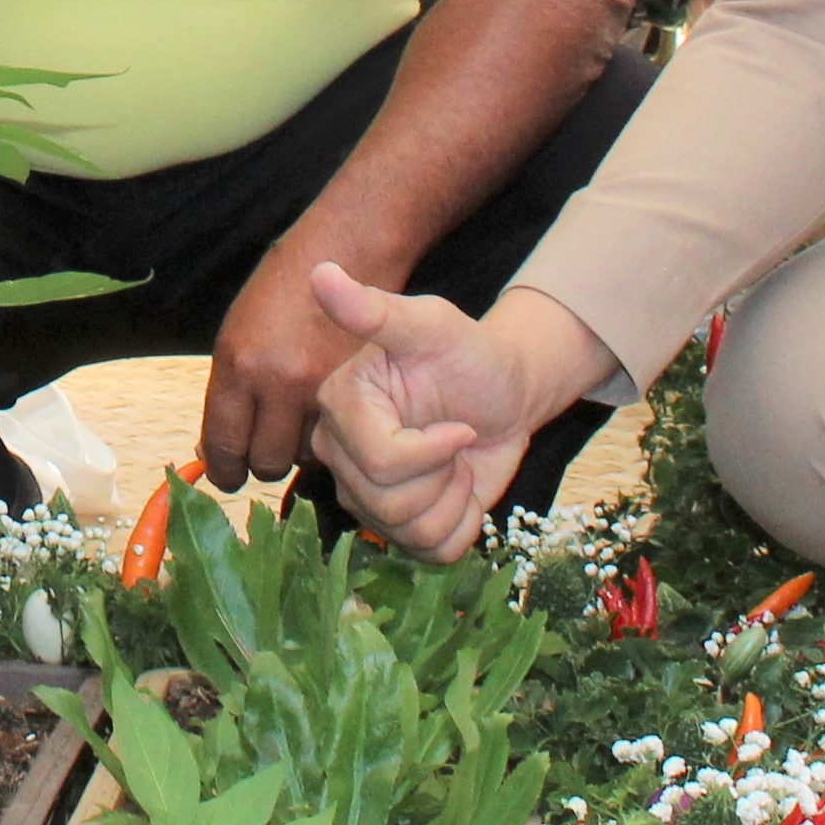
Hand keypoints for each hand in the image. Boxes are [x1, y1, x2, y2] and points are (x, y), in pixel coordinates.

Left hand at [203, 221, 398, 484]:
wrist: (348, 249)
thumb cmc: (284, 288)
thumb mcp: (238, 333)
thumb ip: (226, 393)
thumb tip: (209, 451)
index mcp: (236, 363)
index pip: (221, 445)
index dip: (224, 470)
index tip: (228, 474)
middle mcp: (274, 381)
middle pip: (265, 461)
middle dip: (264, 461)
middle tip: (269, 446)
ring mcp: (319, 387)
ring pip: (303, 455)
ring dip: (299, 447)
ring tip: (303, 419)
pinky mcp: (357, 389)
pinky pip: (337, 438)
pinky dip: (330, 435)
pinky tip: (330, 414)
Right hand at [303, 266, 604, 559]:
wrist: (505, 393)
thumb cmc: (470, 355)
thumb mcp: (432, 326)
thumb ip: (375, 309)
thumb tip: (319, 272)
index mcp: (339, 405)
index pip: (380, 460)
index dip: (433, 450)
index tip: (460, 422)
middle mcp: (339, 453)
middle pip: (387, 502)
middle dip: (443, 474)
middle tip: (456, 437)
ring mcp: (362, 493)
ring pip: (407, 531)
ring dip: (454, 499)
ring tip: (455, 460)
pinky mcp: (394, 525)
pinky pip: (428, 552)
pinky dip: (461, 526)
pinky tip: (459, 490)